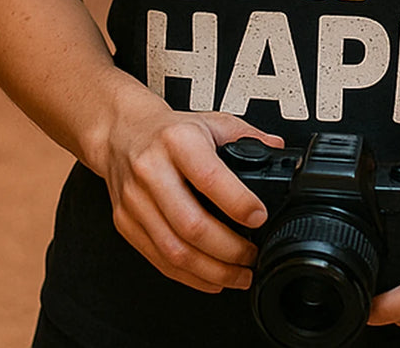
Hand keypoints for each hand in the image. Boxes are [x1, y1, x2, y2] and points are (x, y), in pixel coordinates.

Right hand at [102, 92, 282, 293]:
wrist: (122, 133)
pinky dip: (188, 276)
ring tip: (238, 274)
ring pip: (174, 250)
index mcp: (178, 141)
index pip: (210, 177)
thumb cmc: (168, 130)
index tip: (259, 217)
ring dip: (211, 271)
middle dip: (229, 250)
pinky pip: (158, 259)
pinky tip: (210, 277)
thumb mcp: (211, 121)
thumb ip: (247, 136)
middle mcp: (152, 170)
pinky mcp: (125, 223)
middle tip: (252, 256)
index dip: (238, 203)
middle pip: (192, 224)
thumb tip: (278, 150)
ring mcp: (135, 200)